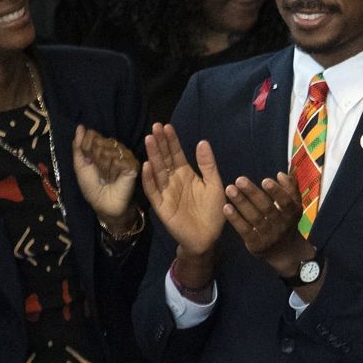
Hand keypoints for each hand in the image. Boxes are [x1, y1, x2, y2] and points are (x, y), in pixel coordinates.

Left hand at [72, 124, 138, 229]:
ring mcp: (125, 156)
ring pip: (110, 150)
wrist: (104, 204)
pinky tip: (115, 177)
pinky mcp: (133, 165)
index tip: (88, 160)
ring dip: (104, 166)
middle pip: (101, 142)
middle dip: (95, 158)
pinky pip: (119, 160)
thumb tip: (80, 126)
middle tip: (99, 172)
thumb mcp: (80, 165)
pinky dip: (113, 170)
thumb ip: (79, 146)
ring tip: (107, 176)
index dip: (87, 147)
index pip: (92, 136)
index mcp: (102, 148)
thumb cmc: (92, 187)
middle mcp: (115, 150)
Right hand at [141, 123, 225, 258]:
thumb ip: (208, 165)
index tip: (167, 126)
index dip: (172, 141)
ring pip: (157, 171)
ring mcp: (166, 192)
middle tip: (155, 127)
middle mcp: (173, 180)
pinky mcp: (161, 205)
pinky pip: (153, 190)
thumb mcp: (214, 185)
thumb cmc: (213, 211)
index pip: (176, 154)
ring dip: (153, 155)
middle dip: (160, 143)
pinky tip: (147, 165)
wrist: (207, 237)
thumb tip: (203, 141)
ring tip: (150, 139)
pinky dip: (149, 179)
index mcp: (186, 174)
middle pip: (164, 159)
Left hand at [222, 173, 312, 278]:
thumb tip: (279, 174)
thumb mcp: (294, 205)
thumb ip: (290, 187)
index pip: (286, 201)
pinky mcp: (256, 244)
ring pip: (254, 218)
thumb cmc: (285, 220)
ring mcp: (269, 236)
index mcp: (293, 213)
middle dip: (253, 193)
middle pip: (267, 208)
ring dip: (241, 203)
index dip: (276, 191)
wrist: (284, 250)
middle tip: (239, 180)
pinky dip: (235, 219)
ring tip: (229, 189)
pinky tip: (226, 207)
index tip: (264, 180)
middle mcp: (282, 225)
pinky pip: (245, 230)